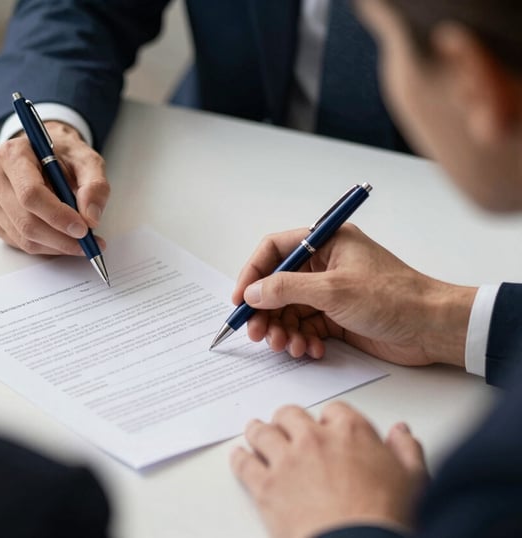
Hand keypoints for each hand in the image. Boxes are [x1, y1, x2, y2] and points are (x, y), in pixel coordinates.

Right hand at [0, 121, 109, 254]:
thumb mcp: (88, 161)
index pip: (31, 194)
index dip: (58, 216)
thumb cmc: (64, 155)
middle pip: (26, 221)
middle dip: (60, 238)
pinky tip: (62, 238)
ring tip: (81, 241)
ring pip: (23, 237)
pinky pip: (19, 243)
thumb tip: (91, 217)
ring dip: (56, 246)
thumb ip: (95, 186)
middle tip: (88, 243)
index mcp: (13, 154)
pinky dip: (45, 247)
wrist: (45, 154)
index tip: (82, 229)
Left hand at [231, 403, 427, 537]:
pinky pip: (244, 464)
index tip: (326, 427)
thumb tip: (401, 432)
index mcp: (351, 433)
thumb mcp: (414, 480)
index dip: (329, 420)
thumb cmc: (386, 517)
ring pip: (262, 433)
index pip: (334, 411)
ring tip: (256, 432)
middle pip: (290, 415)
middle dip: (288, 420)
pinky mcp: (265, 486)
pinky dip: (240, 459)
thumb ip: (406, 450)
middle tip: (286, 427)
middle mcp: (314, 439)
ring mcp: (286, 461)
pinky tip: (239, 457)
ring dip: (258, 431)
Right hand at [232, 224, 475, 367]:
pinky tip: (310, 350)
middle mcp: (325, 265)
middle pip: (277, 285)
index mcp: (326, 243)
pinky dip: (302, 340)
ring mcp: (330, 292)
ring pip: (289, 310)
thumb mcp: (333, 290)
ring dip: (283, 330)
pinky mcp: (337, 317)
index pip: (274, 250)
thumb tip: (252, 292)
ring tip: (288, 347)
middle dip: (266, 311)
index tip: (240, 299)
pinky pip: (305, 327)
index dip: (252, 273)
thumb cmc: (395, 298)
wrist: (433, 328)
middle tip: (258, 333)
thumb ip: (286, 289)